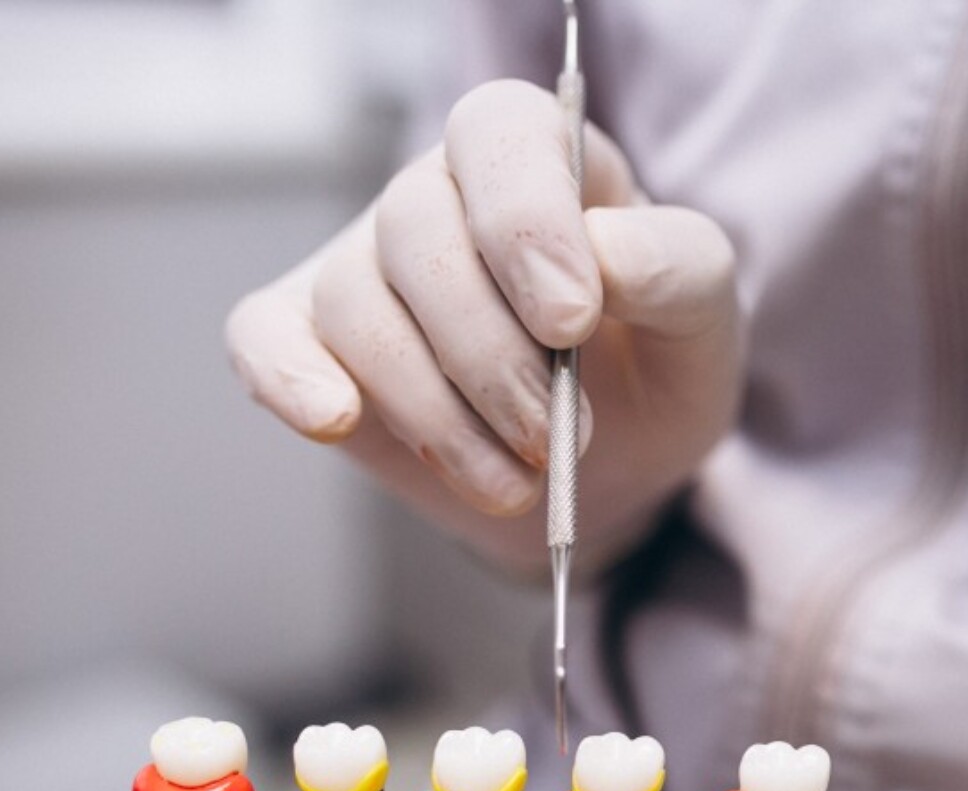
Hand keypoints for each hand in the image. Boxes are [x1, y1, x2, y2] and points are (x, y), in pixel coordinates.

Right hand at [225, 80, 743, 574]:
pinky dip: (288, 377)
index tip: (571, 323)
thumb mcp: (704, 327)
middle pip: (417, 232)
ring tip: (517, 481)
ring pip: (359, 307)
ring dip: (439, 413)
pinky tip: (334, 420)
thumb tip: (605, 254)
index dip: (524, 221)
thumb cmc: (653, 376)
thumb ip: (679, 270)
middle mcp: (443, 200)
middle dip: (492, 358)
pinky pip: (263, 336)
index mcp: (540, 164)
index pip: (499, 132)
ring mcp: (368, 268)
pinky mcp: (315, 343)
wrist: (608, 476)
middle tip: (558, 440)